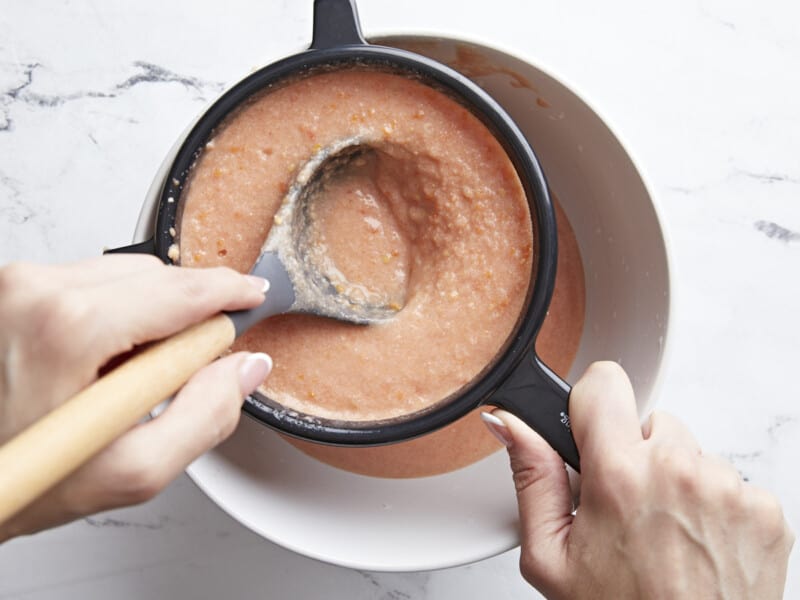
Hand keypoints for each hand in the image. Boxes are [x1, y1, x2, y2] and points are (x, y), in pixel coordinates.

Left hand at [0, 255, 271, 540]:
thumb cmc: (26, 478)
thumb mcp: (132, 471)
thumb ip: (205, 417)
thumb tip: (245, 369)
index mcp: (71, 329)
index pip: (180, 291)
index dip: (229, 293)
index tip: (254, 296)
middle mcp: (38, 290)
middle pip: (158, 277)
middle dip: (189, 314)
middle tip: (187, 367)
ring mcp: (20, 285)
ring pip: (129, 275)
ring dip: (151, 314)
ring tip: (131, 372)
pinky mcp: (14, 288)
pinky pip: (95, 282)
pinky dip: (118, 312)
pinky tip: (104, 358)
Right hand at [483, 361, 793, 598]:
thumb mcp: (551, 556)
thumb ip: (531, 477)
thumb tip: (510, 423)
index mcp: (620, 475)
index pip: (604, 383)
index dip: (590, 404)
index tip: (590, 430)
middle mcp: (679, 471)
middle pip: (649, 421)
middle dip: (634, 455)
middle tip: (627, 507)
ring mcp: (728, 489)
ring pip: (690, 452)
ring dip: (675, 480)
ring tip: (665, 533)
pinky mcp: (764, 509)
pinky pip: (728, 481)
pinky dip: (712, 504)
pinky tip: (696, 543)